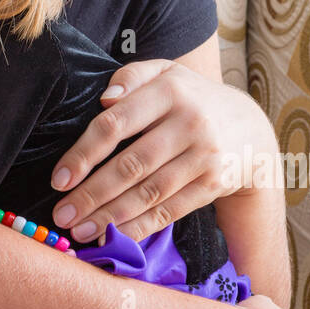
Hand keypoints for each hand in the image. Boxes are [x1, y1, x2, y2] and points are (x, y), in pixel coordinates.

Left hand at [50, 59, 274, 243]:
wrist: (250, 127)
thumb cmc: (191, 98)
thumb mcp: (165, 72)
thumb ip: (131, 77)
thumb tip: (104, 100)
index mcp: (169, 90)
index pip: (115, 124)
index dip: (83, 154)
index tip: (59, 179)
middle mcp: (189, 123)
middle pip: (130, 165)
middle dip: (91, 195)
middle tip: (61, 215)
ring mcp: (204, 156)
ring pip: (149, 193)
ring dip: (111, 217)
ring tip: (81, 231)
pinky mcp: (213, 184)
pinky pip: (170, 210)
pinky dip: (140, 227)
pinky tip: (115, 236)